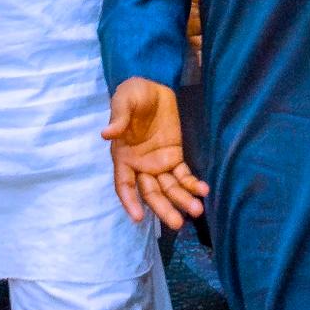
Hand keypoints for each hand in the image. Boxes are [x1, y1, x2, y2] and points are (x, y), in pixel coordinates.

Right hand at [103, 78, 209, 229]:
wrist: (154, 86)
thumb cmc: (133, 94)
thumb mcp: (124, 100)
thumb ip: (119, 117)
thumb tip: (106, 134)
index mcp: (123, 157)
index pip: (124, 185)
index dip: (129, 201)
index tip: (137, 217)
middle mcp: (141, 166)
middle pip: (151, 193)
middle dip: (163, 208)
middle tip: (177, 223)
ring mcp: (159, 163)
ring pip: (170, 188)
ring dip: (182, 200)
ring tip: (197, 210)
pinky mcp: (175, 156)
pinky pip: (184, 175)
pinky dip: (193, 184)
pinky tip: (203, 190)